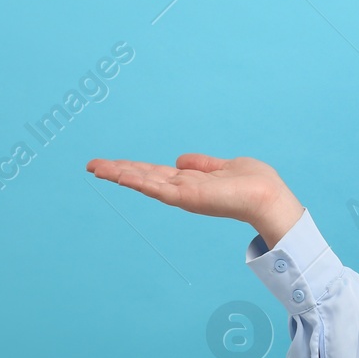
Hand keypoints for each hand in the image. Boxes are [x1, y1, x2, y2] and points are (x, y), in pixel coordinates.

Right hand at [86, 154, 304, 246]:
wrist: (268, 196)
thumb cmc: (253, 183)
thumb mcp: (222, 166)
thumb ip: (201, 164)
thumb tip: (180, 159)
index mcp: (188, 181)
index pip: (153, 172)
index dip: (131, 167)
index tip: (109, 163)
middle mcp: (182, 189)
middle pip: (143, 177)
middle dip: (117, 171)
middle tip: (90, 165)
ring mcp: (183, 195)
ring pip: (145, 182)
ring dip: (120, 174)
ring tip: (96, 168)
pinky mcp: (188, 198)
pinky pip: (158, 188)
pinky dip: (139, 181)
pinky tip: (121, 175)